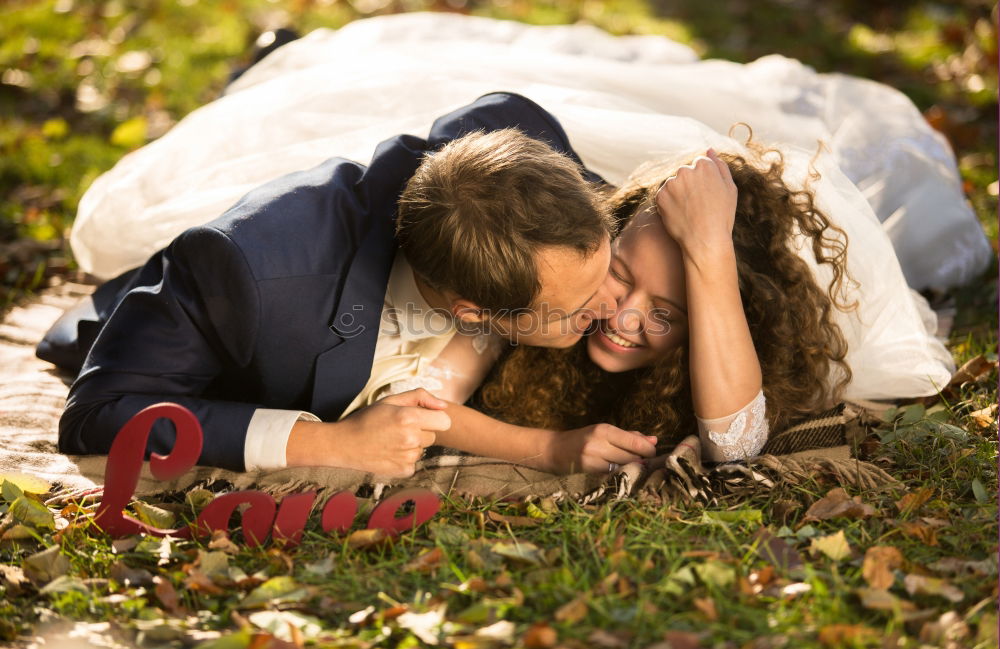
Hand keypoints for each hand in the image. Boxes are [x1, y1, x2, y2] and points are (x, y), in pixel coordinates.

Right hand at [287, 388, 450, 476]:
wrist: (344, 444)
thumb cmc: (367, 419)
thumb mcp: (390, 400)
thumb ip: (420, 397)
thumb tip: (443, 405)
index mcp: (409, 418)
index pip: (444, 421)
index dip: (435, 419)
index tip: (423, 419)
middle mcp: (411, 438)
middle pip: (433, 436)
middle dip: (420, 431)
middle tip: (398, 429)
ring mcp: (408, 457)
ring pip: (422, 449)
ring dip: (412, 445)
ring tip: (390, 441)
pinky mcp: (403, 471)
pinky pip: (414, 463)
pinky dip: (404, 459)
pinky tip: (388, 453)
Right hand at [545, 423, 657, 473]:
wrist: (554, 449)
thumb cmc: (583, 439)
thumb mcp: (604, 432)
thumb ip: (629, 436)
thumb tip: (654, 440)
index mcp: (605, 429)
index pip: (635, 442)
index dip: (648, 450)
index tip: (652, 453)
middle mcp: (599, 442)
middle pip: (632, 456)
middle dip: (642, 460)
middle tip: (645, 462)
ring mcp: (593, 457)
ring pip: (623, 466)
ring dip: (632, 468)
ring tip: (632, 466)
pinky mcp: (589, 469)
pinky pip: (613, 473)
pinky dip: (619, 472)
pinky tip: (618, 471)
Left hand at [654, 149, 737, 256]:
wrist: (705, 240)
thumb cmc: (722, 216)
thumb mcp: (729, 189)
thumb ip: (720, 166)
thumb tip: (709, 150)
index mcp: (704, 165)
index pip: (700, 164)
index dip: (704, 181)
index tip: (707, 195)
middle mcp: (686, 170)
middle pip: (685, 173)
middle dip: (689, 185)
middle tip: (698, 205)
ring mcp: (671, 183)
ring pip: (673, 184)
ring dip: (678, 194)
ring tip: (689, 211)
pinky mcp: (660, 196)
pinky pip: (664, 196)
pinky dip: (669, 204)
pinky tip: (680, 214)